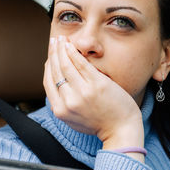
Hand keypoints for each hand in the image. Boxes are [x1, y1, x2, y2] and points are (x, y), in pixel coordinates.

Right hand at [43, 35, 144, 161]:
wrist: (121, 130)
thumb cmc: (99, 123)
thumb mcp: (74, 120)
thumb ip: (63, 105)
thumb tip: (56, 86)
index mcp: (60, 111)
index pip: (48, 82)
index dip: (48, 66)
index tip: (50, 56)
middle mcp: (69, 102)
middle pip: (55, 71)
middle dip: (52, 53)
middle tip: (53, 41)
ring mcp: (83, 93)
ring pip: (66, 65)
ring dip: (61, 49)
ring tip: (61, 39)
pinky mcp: (97, 85)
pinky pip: (81, 64)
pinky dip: (73, 52)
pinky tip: (71, 45)